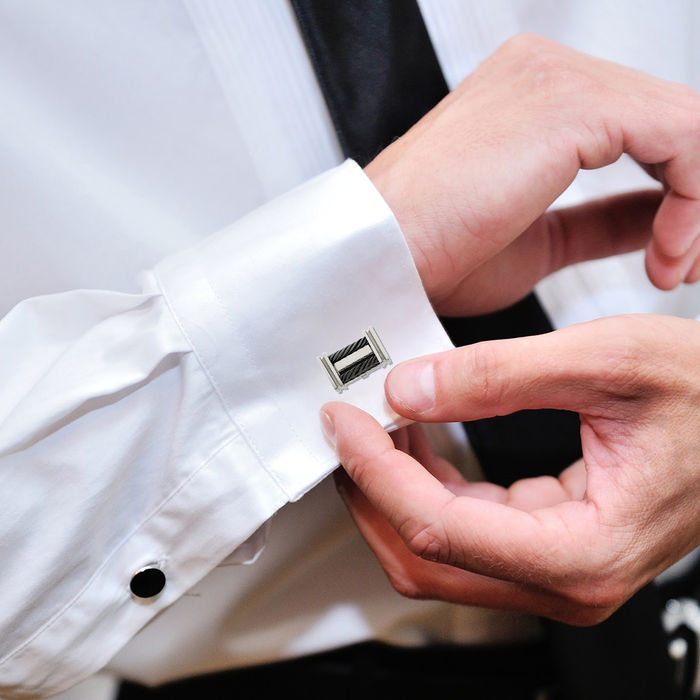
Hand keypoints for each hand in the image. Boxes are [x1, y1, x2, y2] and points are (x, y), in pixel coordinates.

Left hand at [322, 314, 699, 623]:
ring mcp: (555, 572)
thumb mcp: (603, 361)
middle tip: (345, 428)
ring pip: (436, 553)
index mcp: (583, 552)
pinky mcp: (547, 548)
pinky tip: (416, 441)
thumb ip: (497, 376)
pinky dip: (426, 488)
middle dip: (370, 492)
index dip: (375, 473)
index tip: (343, 423)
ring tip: (374, 426)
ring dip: (393, 491)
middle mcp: (566, 582)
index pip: (437, 528)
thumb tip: (409, 389)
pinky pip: (463, 532)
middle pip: (424, 558)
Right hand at [365, 34, 699, 314]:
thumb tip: (661, 218)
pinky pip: (682, 134)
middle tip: (681, 267)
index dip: (678, 195)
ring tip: (672, 268)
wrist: (375, 263)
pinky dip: (691, 198)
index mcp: (530, 98)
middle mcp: (545, 72)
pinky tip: (664, 253)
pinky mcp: (569, 103)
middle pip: (671, 121)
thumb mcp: (540, 243)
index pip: (641, 128)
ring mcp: (556, 78)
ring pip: (686, 124)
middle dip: (694, 200)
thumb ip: (605, 220)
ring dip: (696, 204)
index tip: (672, 258)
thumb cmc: (430, 260)